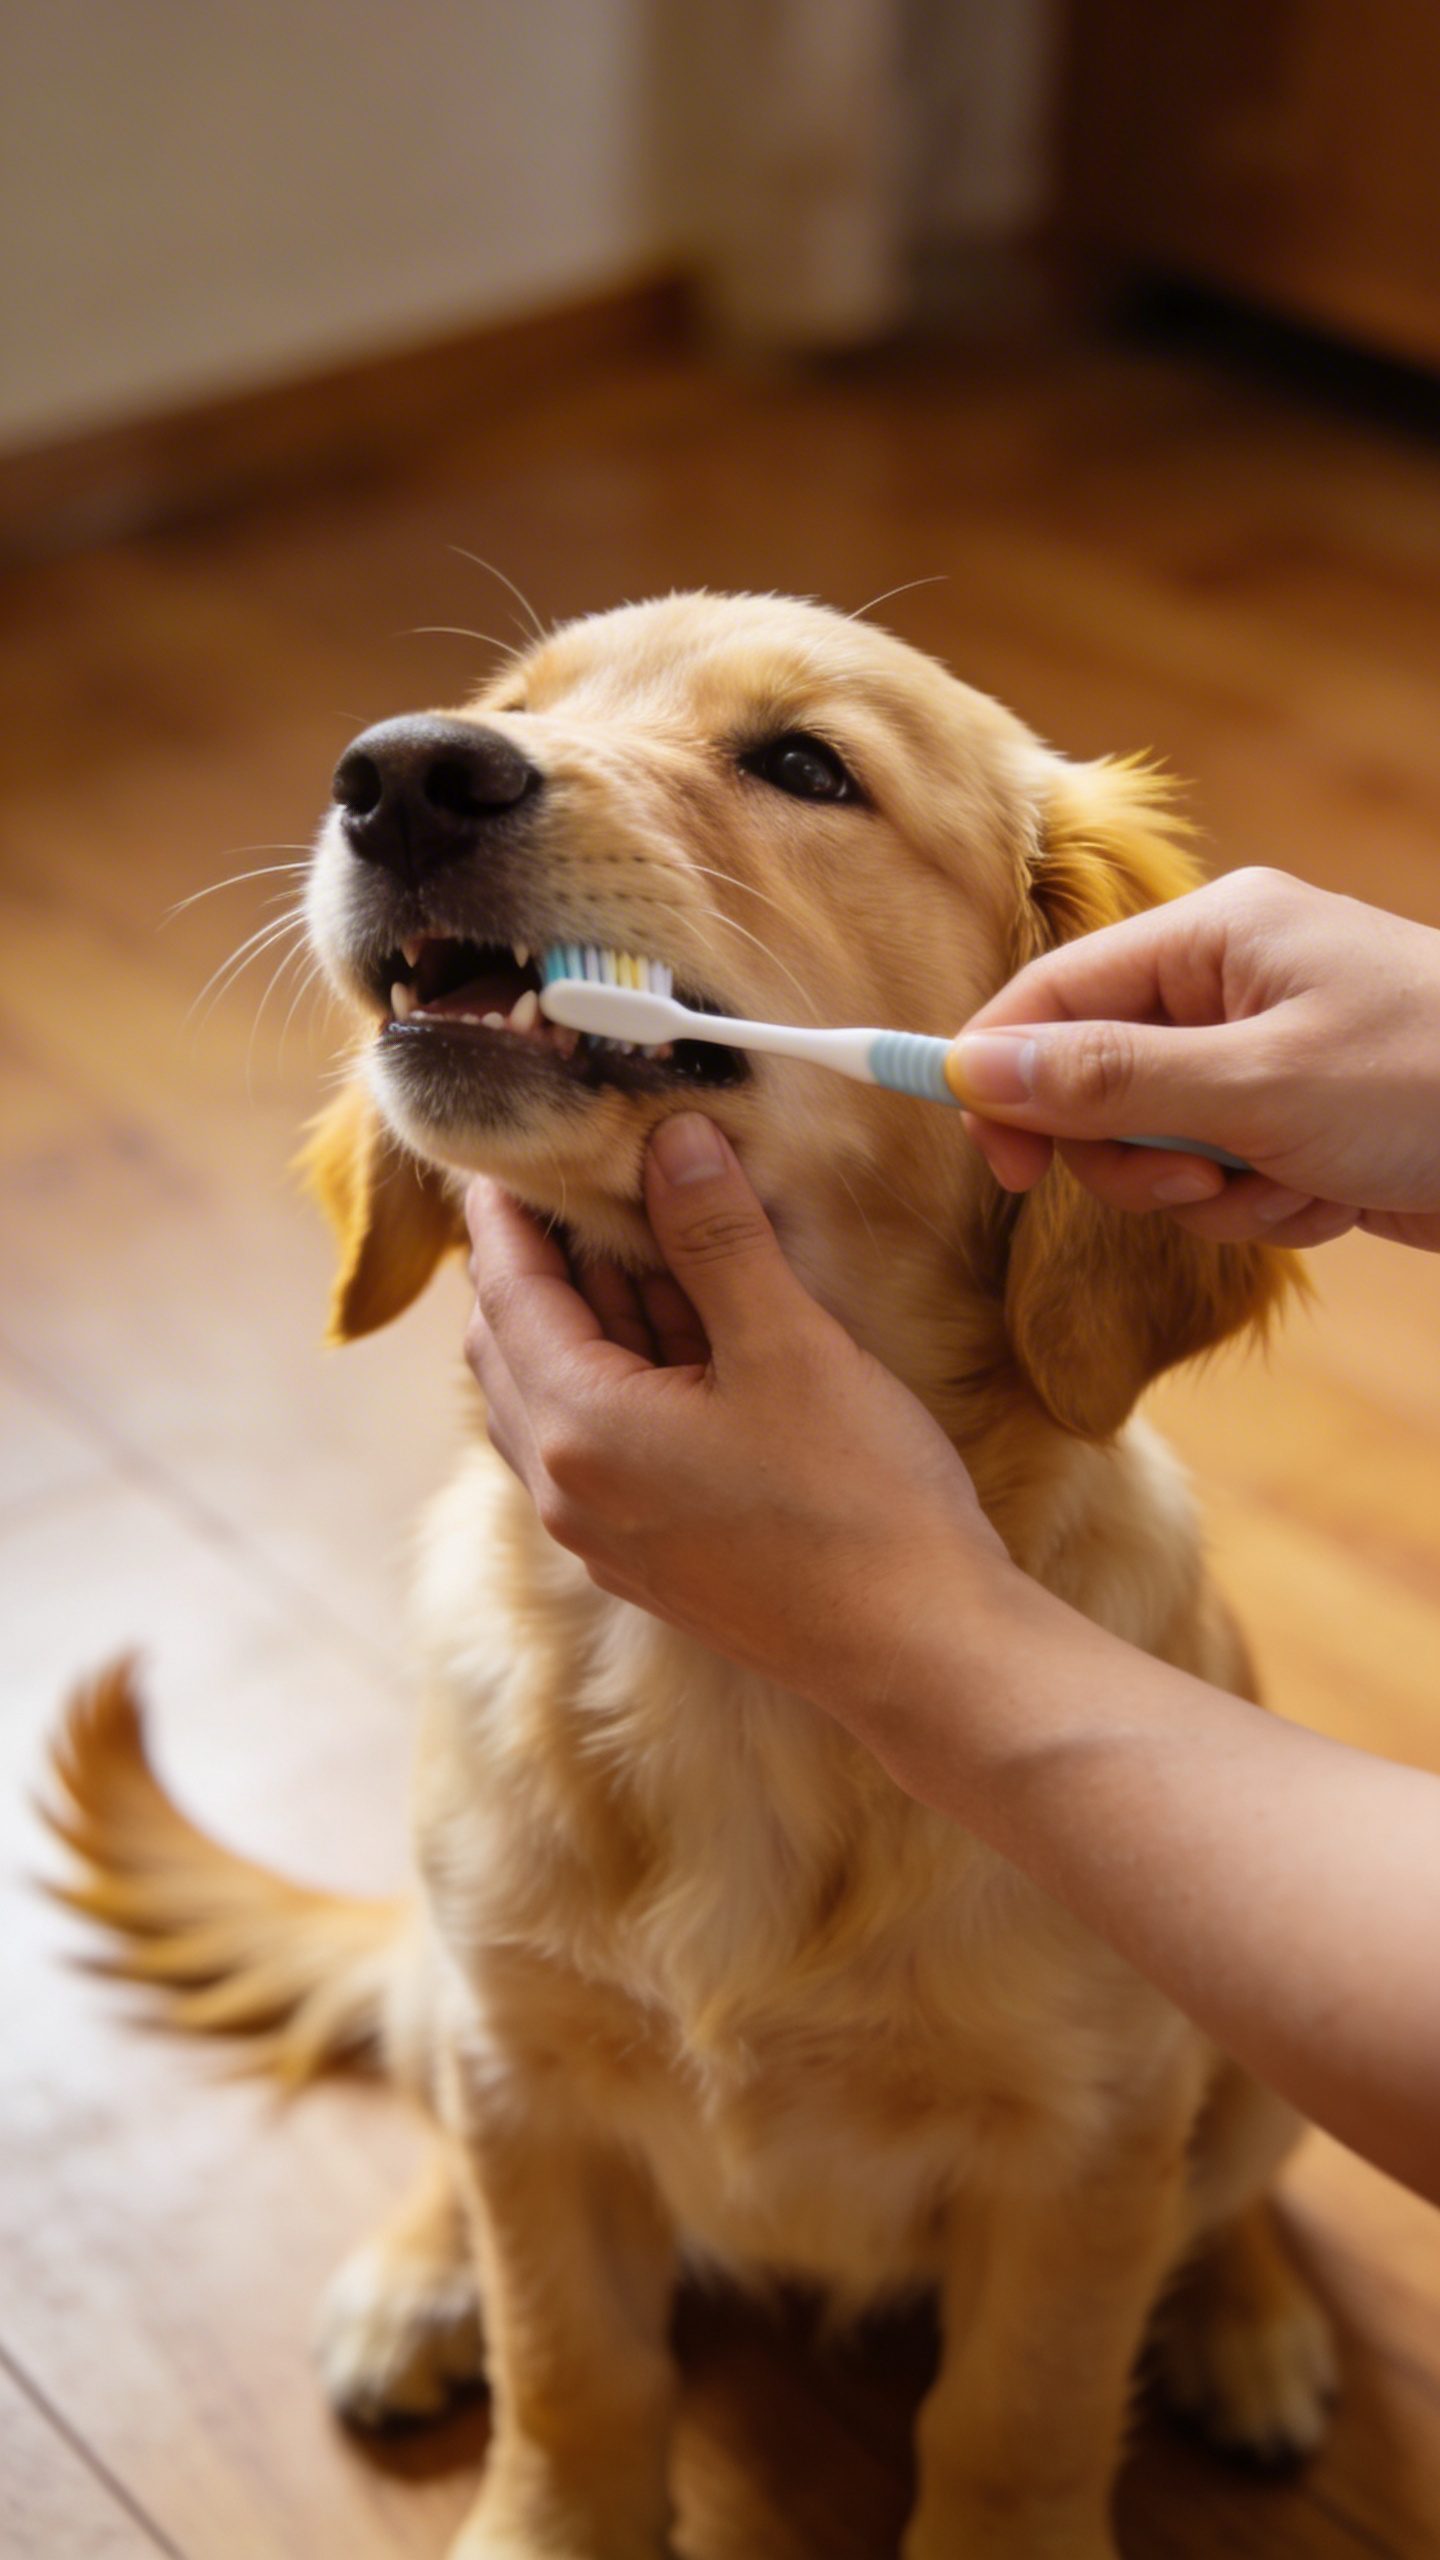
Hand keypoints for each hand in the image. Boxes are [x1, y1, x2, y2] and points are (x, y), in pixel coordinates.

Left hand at [464, 1115, 1003, 1719]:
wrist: (919, 1649)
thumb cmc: (860, 1500)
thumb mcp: (787, 1343)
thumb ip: (716, 1237)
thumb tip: (673, 1140)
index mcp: (578, 1430)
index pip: (505, 1292)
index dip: (505, 1211)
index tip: (508, 1148)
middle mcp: (565, 1489)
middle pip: (510, 1347)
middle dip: (537, 1261)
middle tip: (577, 1183)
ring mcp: (603, 1532)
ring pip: (552, 1397)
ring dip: (581, 1317)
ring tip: (633, 1241)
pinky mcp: (648, 1554)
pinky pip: (597, 1443)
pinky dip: (616, 1375)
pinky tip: (678, 1333)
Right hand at [947, 868, 1439, 1248]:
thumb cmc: (1431, 1084)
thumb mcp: (1258, 1086)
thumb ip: (1110, 1080)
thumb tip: (979, 1068)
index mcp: (1214, 936)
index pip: (1055, 994)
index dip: (1007, 1077)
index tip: (999, 1166)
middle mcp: (1232, 984)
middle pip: (1098, 1084)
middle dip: (1140, 1156)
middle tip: (1197, 1182)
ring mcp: (1268, 1055)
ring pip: (1161, 1149)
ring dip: (1213, 1194)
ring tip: (1290, 1185)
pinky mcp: (1301, 1121)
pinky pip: (1228, 1180)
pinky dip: (1270, 1207)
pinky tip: (1333, 1197)